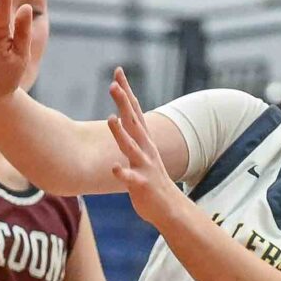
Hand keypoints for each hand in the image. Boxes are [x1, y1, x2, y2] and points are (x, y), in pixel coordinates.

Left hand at [106, 70, 198, 231]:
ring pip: (131, 147)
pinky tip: (114, 167)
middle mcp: (145, 149)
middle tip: (113, 84)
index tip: (118, 71)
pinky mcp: (141, 185)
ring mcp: (144, 166)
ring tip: (111, 118)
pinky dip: (123, 172)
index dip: (127, 91)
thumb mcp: (141, 154)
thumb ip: (131, 136)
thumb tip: (120, 116)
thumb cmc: (150, 181)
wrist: (169, 209)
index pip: (134, 110)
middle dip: (124, 102)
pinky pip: (130, 178)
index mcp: (144, 141)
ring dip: (121, 133)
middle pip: (133, 121)